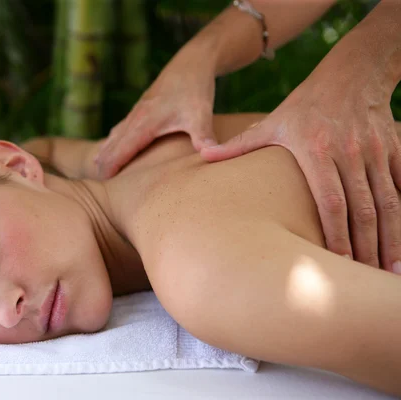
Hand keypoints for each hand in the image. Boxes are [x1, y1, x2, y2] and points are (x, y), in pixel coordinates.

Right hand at [94, 47, 217, 178]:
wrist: (193, 62)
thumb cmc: (196, 89)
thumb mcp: (202, 115)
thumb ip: (204, 136)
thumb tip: (210, 155)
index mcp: (146, 122)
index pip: (123, 149)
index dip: (112, 165)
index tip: (103, 181)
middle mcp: (137, 117)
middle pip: (114, 143)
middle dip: (104, 162)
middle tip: (95, 183)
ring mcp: (137, 111)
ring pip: (115, 134)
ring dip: (106, 150)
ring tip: (95, 167)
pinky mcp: (141, 107)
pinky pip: (121, 127)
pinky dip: (113, 139)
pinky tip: (109, 144)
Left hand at [201, 70, 400, 272]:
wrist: (352, 73)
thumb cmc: (305, 104)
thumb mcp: (270, 123)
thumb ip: (238, 145)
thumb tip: (202, 154)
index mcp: (316, 151)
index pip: (330, 201)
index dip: (335, 235)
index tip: (338, 263)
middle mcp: (349, 154)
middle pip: (363, 211)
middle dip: (367, 248)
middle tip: (366, 278)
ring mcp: (375, 152)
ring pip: (388, 203)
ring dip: (391, 239)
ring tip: (390, 272)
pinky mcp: (394, 149)